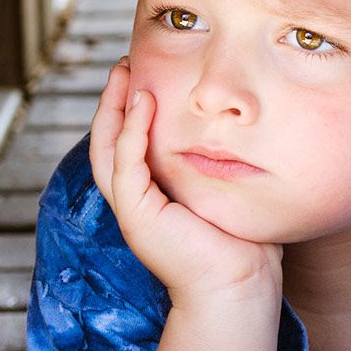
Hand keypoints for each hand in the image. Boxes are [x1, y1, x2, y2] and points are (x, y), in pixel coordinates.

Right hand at [90, 57, 283, 304]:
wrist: (239, 285)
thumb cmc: (242, 244)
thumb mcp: (226, 191)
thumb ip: (220, 164)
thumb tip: (239, 131)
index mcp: (153, 196)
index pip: (128, 145)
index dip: (129, 110)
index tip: (141, 76)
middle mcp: (137, 201)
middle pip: (108, 141)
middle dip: (113, 101)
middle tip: (123, 65)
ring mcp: (133, 209)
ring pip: (108, 148)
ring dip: (113, 108)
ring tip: (123, 74)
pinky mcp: (137, 215)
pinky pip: (126, 164)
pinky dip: (131, 131)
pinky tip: (144, 103)